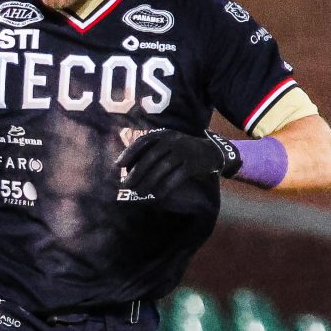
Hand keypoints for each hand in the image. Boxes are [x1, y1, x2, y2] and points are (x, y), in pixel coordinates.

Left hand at [116, 126, 240, 199]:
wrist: (212, 151)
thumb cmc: (183, 150)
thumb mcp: (168, 143)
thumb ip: (152, 150)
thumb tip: (128, 166)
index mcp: (164, 134)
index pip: (143, 142)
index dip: (129, 153)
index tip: (118, 165)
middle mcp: (172, 140)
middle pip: (150, 157)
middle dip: (136, 172)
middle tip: (126, 185)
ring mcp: (184, 151)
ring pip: (162, 168)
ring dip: (148, 182)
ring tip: (138, 193)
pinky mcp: (193, 164)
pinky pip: (176, 177)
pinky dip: (165, 187)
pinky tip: (156, 196)